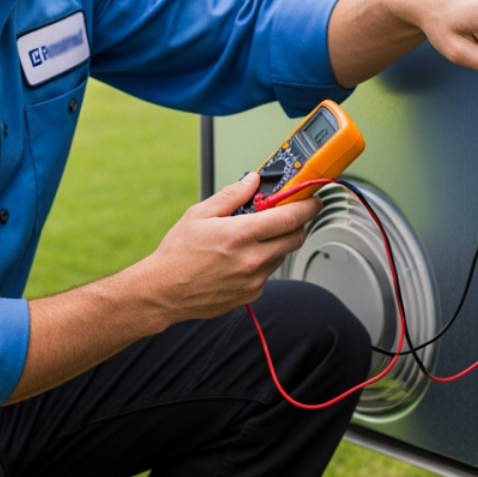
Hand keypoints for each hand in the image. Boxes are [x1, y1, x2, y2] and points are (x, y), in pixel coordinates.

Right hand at [136, 172, 319, 326]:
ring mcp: (254, 280)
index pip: (289, 217)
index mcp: (240, 234)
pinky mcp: (251, 295)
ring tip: (252, 237)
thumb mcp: (199, 214)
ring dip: (277, 242)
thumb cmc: (177, 254)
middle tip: (286, 214)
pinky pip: (268, 273)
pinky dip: (263, 261)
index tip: (313, 199)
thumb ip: (231, 195)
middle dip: (296, 223)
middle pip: (295, 238)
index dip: (307, 206)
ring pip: (282, 255)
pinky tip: (241, 257)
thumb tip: (252, 181)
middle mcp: (252, 259)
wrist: (164, 292)